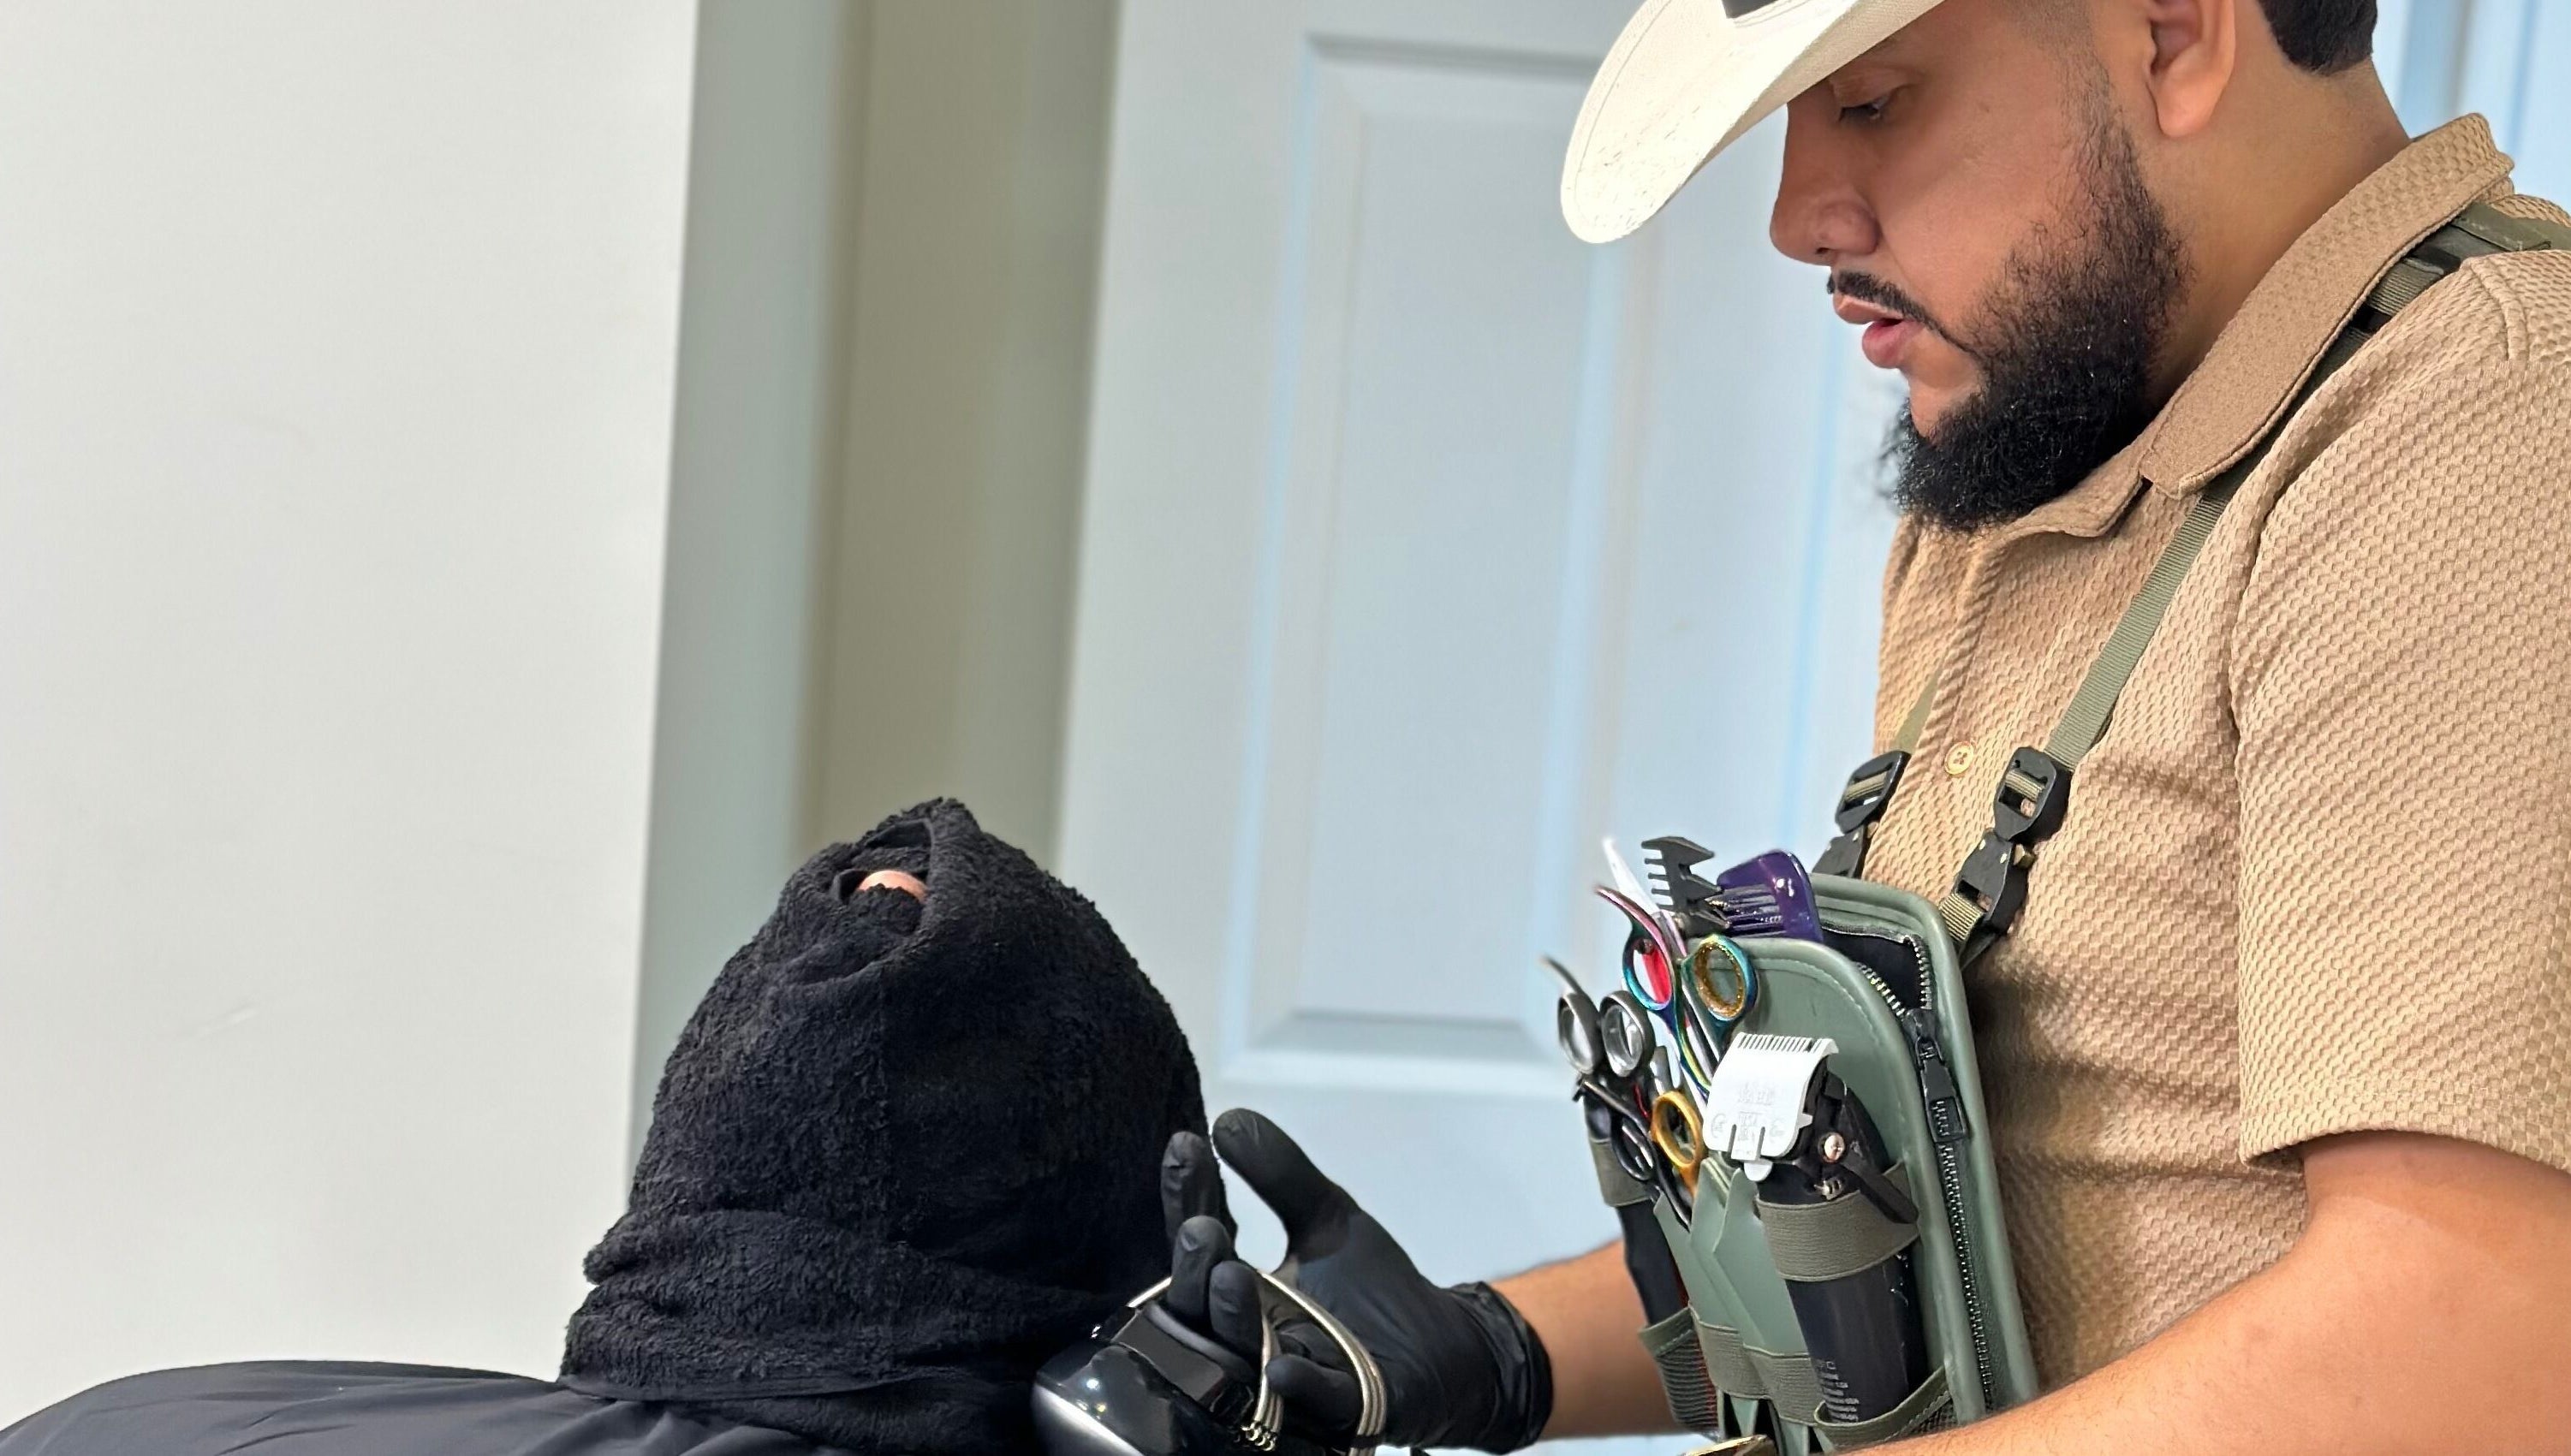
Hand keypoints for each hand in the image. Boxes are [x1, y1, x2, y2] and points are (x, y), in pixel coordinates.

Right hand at [1158, 1110, 1552, 1451]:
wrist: (1446, 1350)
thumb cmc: (1374, 1292)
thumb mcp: (1328, 1218)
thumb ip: (1282, 1174)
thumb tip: (1228, 1118)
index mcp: (1242, 1290)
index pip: (1202, 1242)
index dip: (1188, 1197)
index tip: (1186, 1145)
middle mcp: (1251, 1337)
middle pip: (1201, 1309)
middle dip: (1195, 1269)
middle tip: (1200, 1228)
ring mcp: (1291, 1377)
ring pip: (1244, 1357)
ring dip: (1233, 1319)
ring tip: (1230, 1273)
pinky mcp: (1347, 1407)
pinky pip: (1316, 1402)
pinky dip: (1299, 1385)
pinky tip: (1284, 1366)